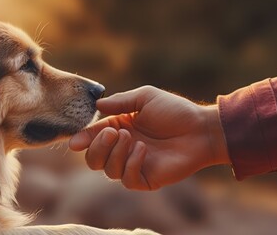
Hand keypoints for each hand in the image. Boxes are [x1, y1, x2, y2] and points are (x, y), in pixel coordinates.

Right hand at [69, 86, 229, 190]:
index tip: (75, 141)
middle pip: (94, 160)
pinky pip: (127, 179)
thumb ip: (120, 102)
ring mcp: (134, 165)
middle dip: (97, 147)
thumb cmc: (175, 111)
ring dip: (116, 153)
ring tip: (132, 137)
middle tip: (113, 133)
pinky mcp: (146, 179)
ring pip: (108, 170)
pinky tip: (143, 150)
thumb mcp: (145, 97)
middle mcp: (123, 149)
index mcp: (119, 129)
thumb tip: (96, 106)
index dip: (82, 140)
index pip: (93, 138)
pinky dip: (131, 164)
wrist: (201, 129)